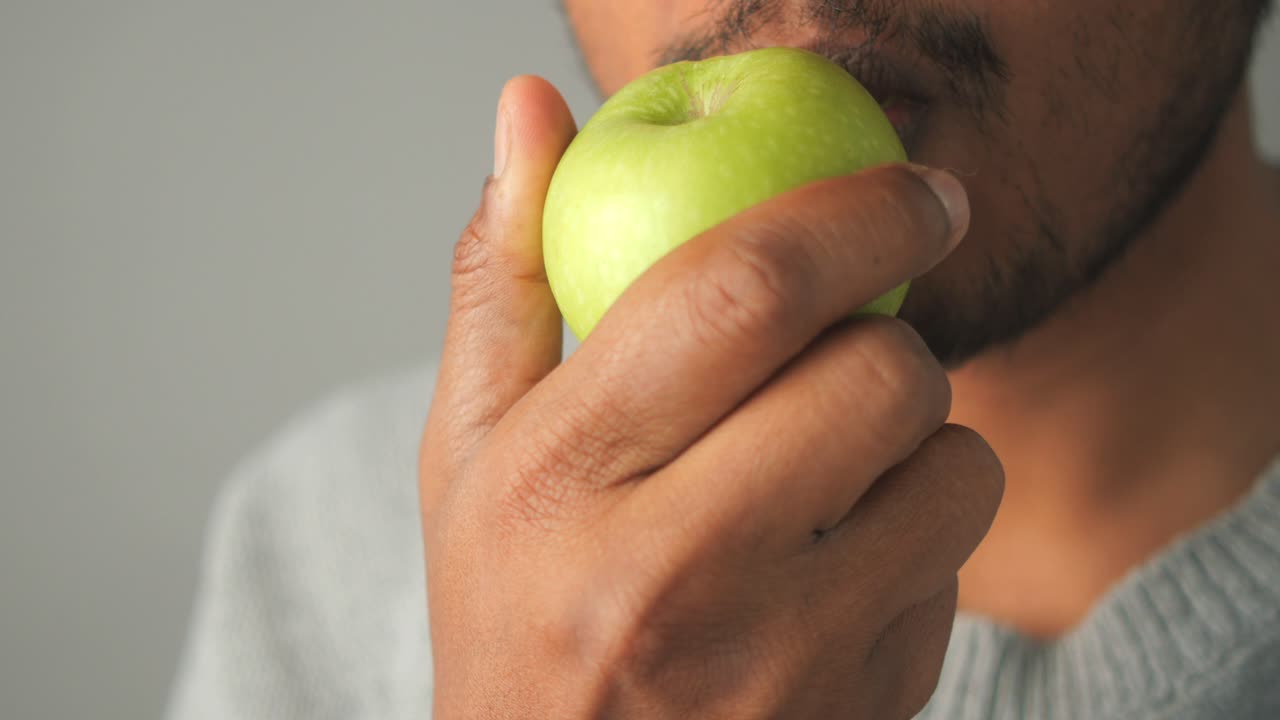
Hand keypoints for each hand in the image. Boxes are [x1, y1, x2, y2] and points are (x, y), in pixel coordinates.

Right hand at [420, 75, 1002, 718]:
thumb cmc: (509, 612)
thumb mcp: (471, 449)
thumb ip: (504, 275)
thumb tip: (530, 109)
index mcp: (564, 482)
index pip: (740, 291)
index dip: (855, 210)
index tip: (918, 190)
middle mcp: (675, 576)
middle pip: (882, 372)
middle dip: (889, 333)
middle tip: (839, 355)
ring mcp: (783, 663)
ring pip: (956, 469)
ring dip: (920, 438)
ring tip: (828, 473)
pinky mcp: (866, 711)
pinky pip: (960, 569)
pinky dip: (920, 541)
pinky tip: (833, 572)